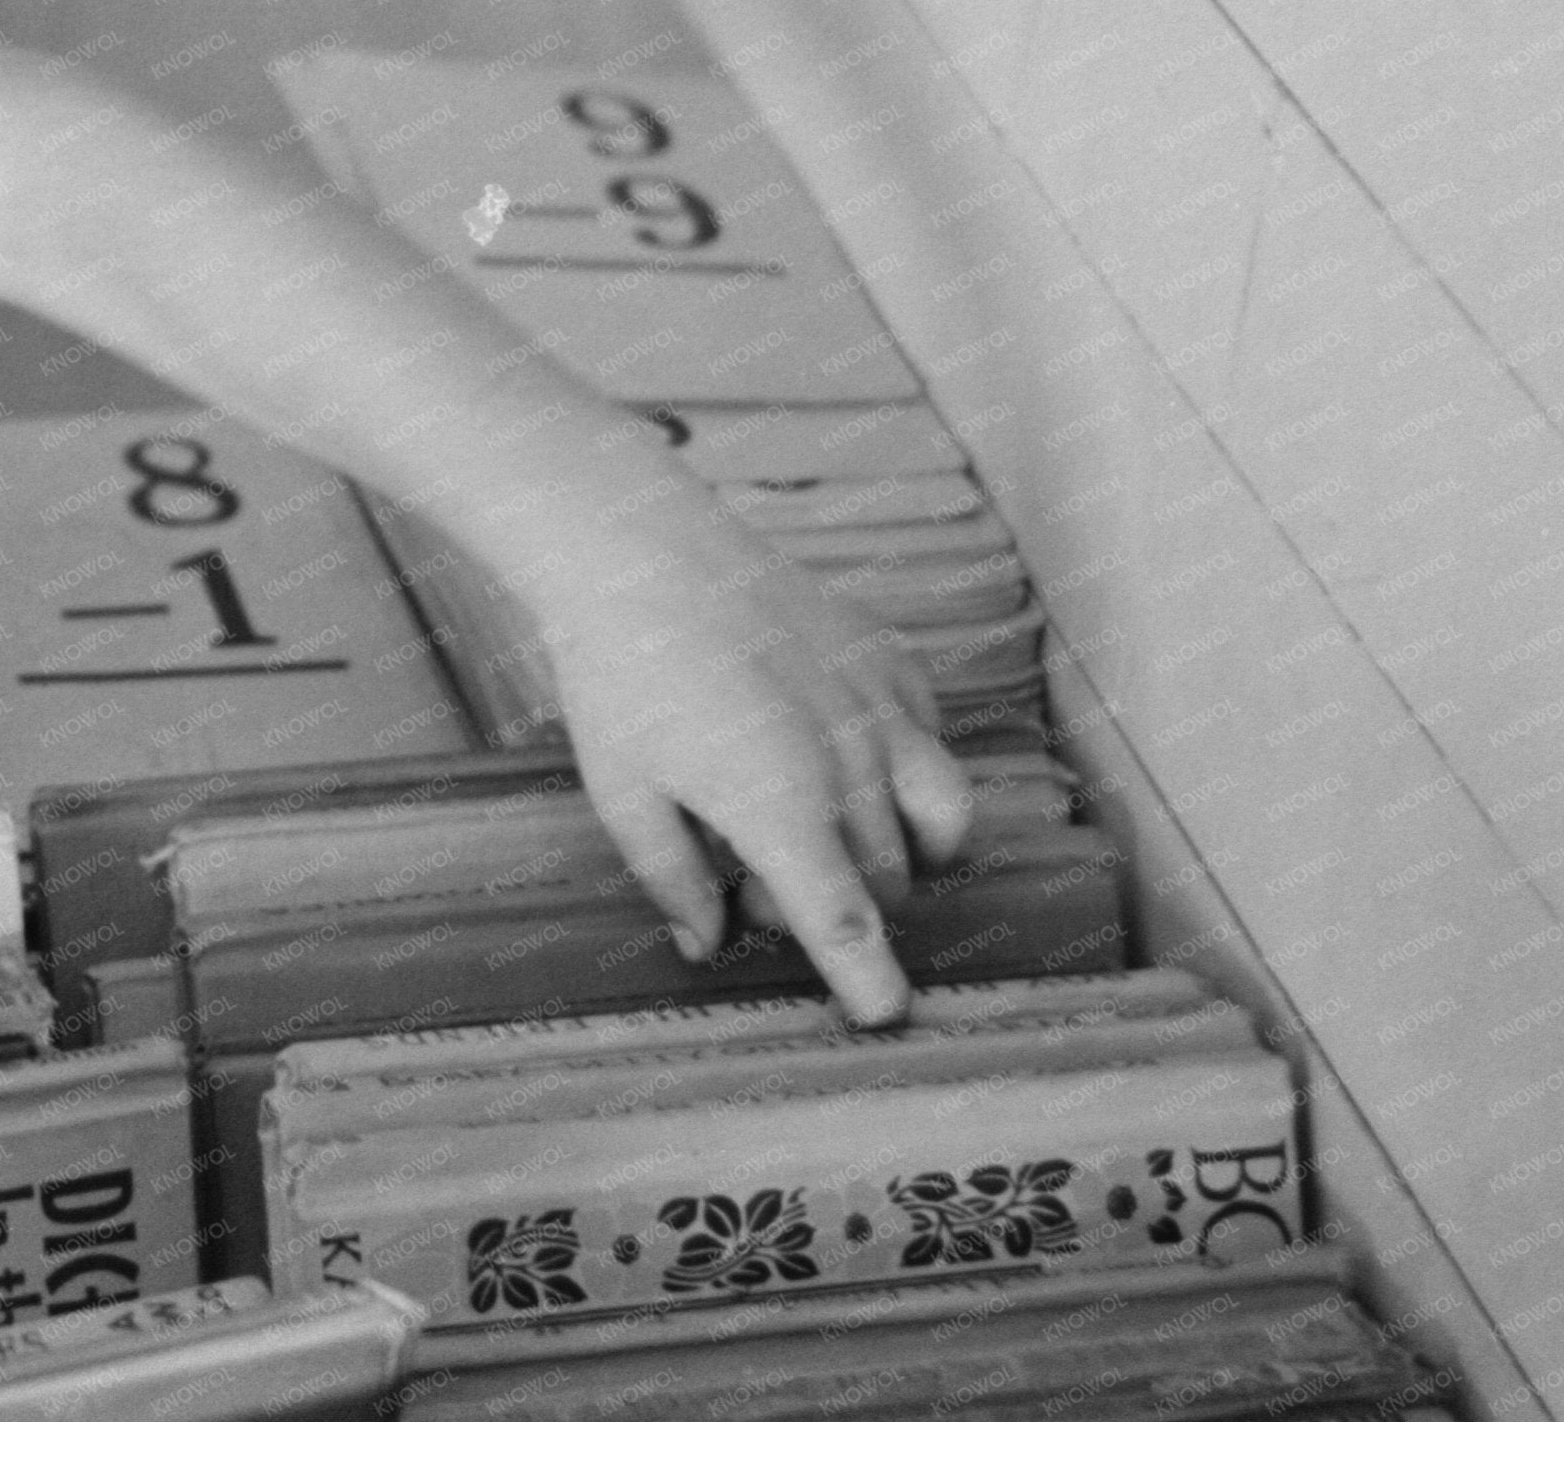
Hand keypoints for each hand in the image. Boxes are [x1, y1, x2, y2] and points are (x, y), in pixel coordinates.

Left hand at [545, 561, 977, 1026]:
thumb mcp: (623, 793)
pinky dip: (906, 772)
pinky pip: (933, 743)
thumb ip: (672, 880)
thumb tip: (707, 944)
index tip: (885, 1015)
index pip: (846, 920)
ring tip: (830, 828)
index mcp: (778, 804)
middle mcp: (849, 761)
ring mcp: (881, 705)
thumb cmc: (621, 674)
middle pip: (887, 879)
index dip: (871, 980)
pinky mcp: (893, 659)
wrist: (643, 548)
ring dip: (902, 850)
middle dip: (836, 900)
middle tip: (752, 873)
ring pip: (943, 818)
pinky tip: (838, 752)